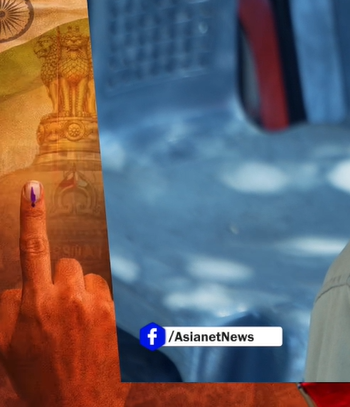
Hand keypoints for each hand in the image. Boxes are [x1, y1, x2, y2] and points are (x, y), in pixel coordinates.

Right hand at [0, 181, 129, 406]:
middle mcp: (67, 298)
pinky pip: (100, 292)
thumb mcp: (7, 347)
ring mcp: (95, 304)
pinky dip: (93, 303)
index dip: (31, 217)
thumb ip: (8, 308)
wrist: (77, 405)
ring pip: (85, 278)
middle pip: (65, 264)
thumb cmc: (36, 378)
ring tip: (70, 326)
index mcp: (35, 304)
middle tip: (51, 313)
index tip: (33, 188)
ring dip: (77, 292)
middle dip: (57, 281)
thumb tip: (19, 285)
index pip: (32, 250)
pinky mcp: (114, 312)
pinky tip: (87, 331)